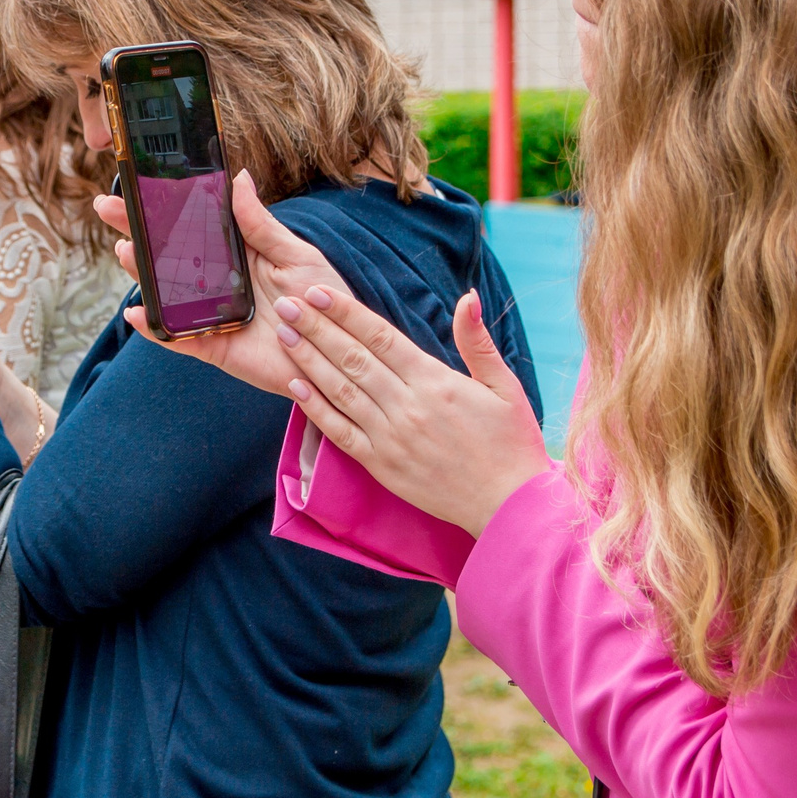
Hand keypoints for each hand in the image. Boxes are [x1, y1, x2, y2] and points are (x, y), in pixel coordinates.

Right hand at [102, 171, 355, 397]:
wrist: (344, 350)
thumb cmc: (326, 300)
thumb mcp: (297, 254)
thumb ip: (262, 224)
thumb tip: (238, 179)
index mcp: (236, 255)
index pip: (191, 226)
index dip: (161, 208)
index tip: (135, 186)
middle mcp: (217, 284)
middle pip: (167, 256)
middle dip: (137, 232)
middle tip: (108, 208)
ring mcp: (212, 316)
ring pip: (167, 294)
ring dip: (142, 274)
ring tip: (126, 250)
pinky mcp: (217, 348)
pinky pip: (181, 339)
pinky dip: (157, 329)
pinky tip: (138, 313)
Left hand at [272, 283, 550, 534]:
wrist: (508, 506)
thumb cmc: (511, 443)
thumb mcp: (505, 386)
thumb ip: (477, 341)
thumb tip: (467, 297)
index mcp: (436, 382)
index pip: (381, 337)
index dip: (346, 312)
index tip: (319, 291)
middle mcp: (407, 407)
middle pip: (352, 358)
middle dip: (316, 328)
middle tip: (286, 303)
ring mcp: (390, 438)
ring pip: (341, 391)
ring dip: (309, 360)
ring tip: (284, 335)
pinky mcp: (381, 466)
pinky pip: (340, 432)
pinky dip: (315, 409)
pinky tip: (295, 386)